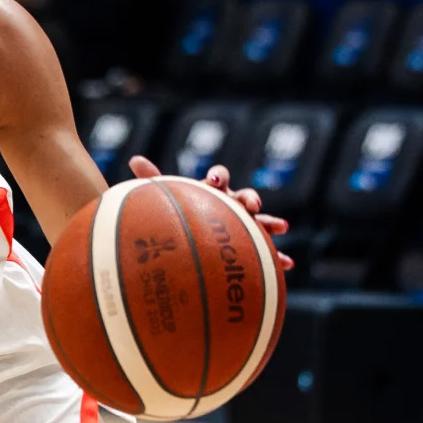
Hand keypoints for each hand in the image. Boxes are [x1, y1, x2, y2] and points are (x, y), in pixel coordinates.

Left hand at [128, 156, 294, 270]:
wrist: (189, 239)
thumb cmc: (179, 213)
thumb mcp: (168, 198)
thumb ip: (155, 178)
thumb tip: (134, 158)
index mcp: (213, 190)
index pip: (220, 177)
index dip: (220, 176)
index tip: (215, 181)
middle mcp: (232, 203)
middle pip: (245, 195)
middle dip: (249, 198)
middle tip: (250, 205)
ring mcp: (244, 224)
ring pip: (260, 220)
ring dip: (270, 221)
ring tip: (281, 227)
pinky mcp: (252, 245)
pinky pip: (267, 251)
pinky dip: (278, 256)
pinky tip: (287, 265)